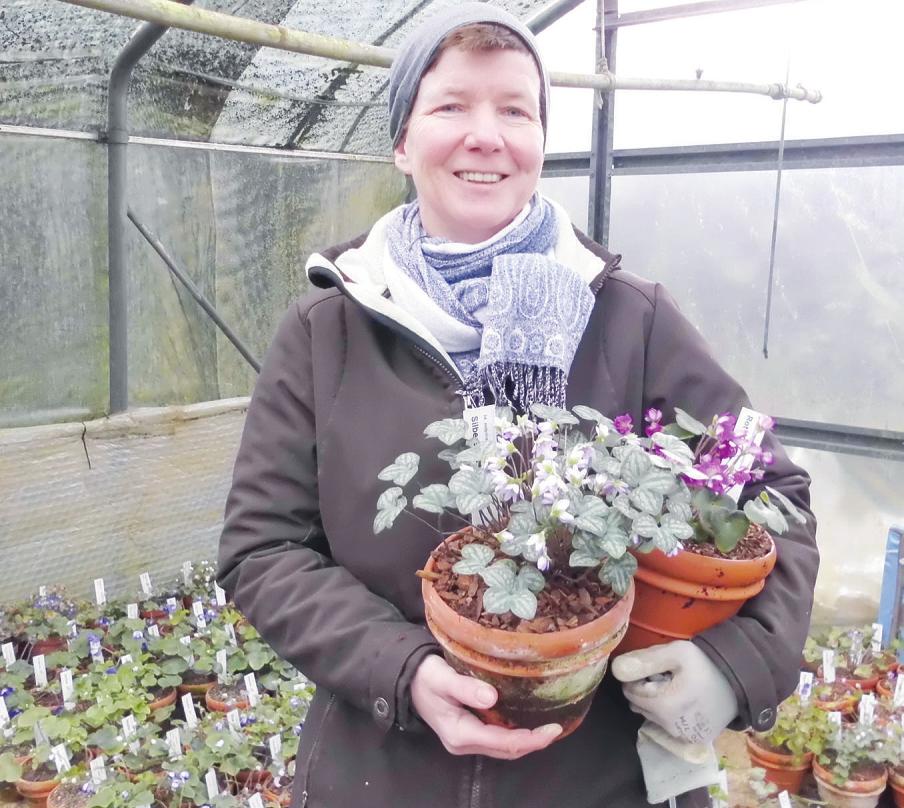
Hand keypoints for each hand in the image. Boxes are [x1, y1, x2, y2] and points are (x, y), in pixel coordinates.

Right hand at [410, 654, 561, 759]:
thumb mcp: (441, 678)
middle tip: (557, 729)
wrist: (408, 680)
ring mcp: (466, 740)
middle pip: (506, 750)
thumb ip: (465, 688)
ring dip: (526, 740)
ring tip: (549, 727)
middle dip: (533, 742)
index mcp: (459, 733)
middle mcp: (464, 742)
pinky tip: (528, 721)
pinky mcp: (469, 732)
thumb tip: (492, 698)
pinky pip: (497, 739)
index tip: (552, 730)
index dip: (529, 739)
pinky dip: (515, 734)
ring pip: (503, 747)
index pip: (502, 741)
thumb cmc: (424, 676)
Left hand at [611, 640, 737, 744]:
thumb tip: (616, 668)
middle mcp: (669, 727)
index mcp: (663, 706)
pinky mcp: (691, 739)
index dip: (639, 676)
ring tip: (677, 686)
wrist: (741, 683)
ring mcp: (681, 736)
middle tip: (667, 676)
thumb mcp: (677, 653)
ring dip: (657, 700)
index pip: (630, 691)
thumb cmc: (708, 665)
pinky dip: (669, 711)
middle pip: (639, 704)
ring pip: (651, 715)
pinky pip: (667, 724)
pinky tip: (685, 698)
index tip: (656, 668)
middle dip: (646, 689)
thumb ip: (644, 660)